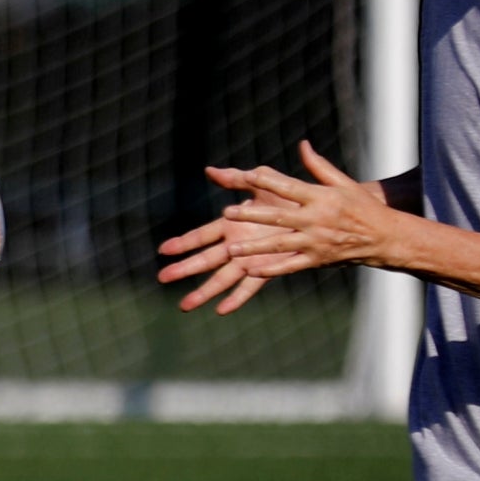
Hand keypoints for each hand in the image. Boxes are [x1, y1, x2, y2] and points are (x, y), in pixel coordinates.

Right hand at [156, 183, 301, 315]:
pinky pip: (249, 287)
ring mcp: (249, 259)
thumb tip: (210, 170)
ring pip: (221, 278)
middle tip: (163, 278)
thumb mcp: (261, 182)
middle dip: (184, 269)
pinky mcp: (266, 269)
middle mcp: (236, 244)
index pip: (201, 235)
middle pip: (205, 260)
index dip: (183, 242)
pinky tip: (222, 310)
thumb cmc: (287, 195)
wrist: (316, 212)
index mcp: (231, 224)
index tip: (164, 250)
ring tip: (186, 305)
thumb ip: (236, 178)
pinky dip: (236, 299)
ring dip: (203, 291)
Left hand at [158, 141, 391, 314]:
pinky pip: (291, 266)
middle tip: (226, 213)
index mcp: (321, 198)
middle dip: (252, 215)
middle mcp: (316, 220)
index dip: (268, 182)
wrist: (385, 238)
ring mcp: (316, 242)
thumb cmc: (362, 207)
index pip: (289, 187)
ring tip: (230, 250)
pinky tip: (251, 270)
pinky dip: (271, 270)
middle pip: (278, 217)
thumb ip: (319, 166)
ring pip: (280, 245)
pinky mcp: (318, 260)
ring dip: (254, 248)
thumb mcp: (344, 183)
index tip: (246, 175)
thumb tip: (303, 145)